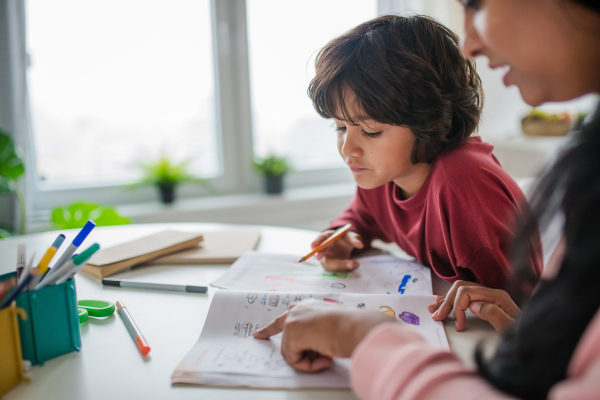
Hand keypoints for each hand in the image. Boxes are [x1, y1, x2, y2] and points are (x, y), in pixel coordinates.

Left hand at [253, 300, 388, 371]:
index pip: (287, 316)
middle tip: (260, 338)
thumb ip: (315, 335)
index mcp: (309, 307)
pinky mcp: (292, 332)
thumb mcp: (330, 329)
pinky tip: (325, 357)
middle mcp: (298, 309)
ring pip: (291, 352)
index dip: (270, 328)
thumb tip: (309, 350)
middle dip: (279, 341)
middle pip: (281, 332)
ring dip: (308, 361)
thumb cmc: (351, 329)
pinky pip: (294, 360)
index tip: (257, 334)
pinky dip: (309, 365)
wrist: (356, 328)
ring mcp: (293, 320)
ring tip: (328, 356)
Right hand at [312, 230, 363, 271]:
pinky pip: (337, 268)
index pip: (319, 239)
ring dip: (341, 265)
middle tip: (323, 258)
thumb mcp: (350, 235)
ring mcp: (326, 258)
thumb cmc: (344, 238)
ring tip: (355, 264)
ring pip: (330, 264)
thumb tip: (360, 245)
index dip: (316, 242)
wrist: (344, 245)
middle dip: (323, 257)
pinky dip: (346, 268)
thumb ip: (354, 238)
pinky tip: (354, 265)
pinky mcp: (332, 265)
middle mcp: (324, 249)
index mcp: (326, 237)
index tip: (313, 246)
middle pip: (320, 254)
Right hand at [427, 280, 519, 331]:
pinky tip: (442, 301)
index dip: (458, 307)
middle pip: (462, 288)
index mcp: (498, 296)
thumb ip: (493, 313)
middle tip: (437, 317)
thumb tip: (472, 305)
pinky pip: (467, 296)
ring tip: (433, 309)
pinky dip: (452, 299)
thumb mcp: (511, 328)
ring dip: (446, 300)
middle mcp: (493, 293)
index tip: (458, 325)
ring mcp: (490, 297)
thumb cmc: (526, 336)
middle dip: (447, 302)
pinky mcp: (488, 304)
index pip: (467, 292)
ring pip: (462, 290)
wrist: (539, 341)